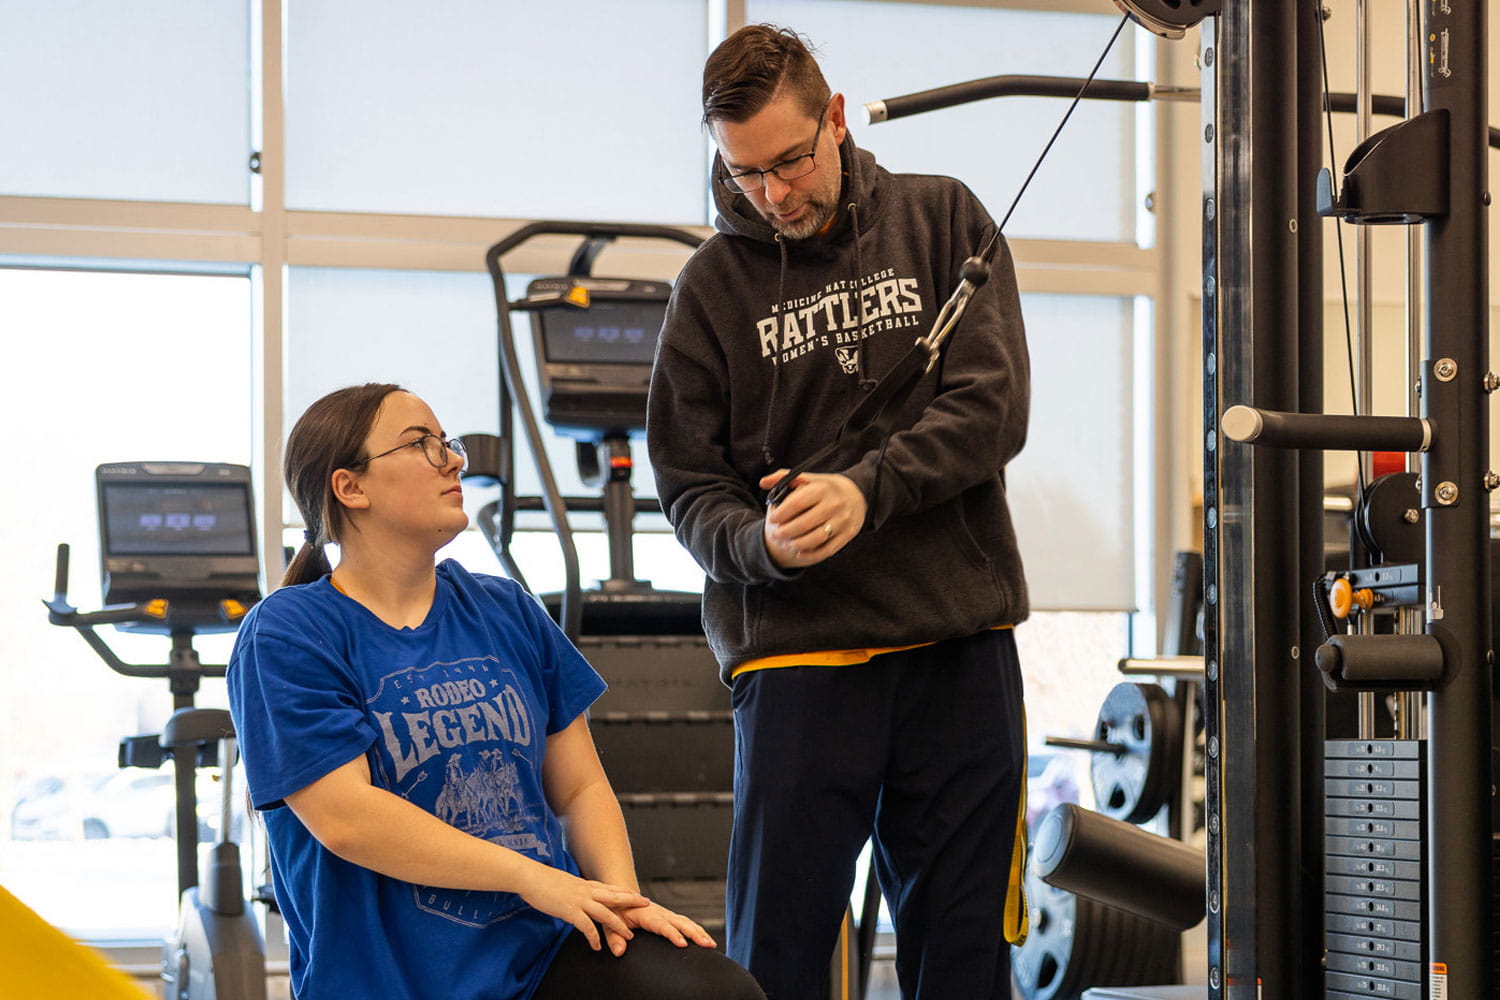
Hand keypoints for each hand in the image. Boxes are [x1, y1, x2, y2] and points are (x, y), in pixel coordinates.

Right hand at [516, 863, 648, 954]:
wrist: (530, 877)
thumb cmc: (543, 881)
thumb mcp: (564, 883)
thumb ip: (573, 890)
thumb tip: (575, 895)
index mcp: (584, 884)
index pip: (609, 888)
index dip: (624, 891)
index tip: (637, 894)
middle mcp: (586, 891)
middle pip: (614, 896)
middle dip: (631, 901)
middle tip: (646, 905)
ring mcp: (579, 900)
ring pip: (606, 913)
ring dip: (618, 925)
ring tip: (629, 936)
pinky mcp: (570, 911)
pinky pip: (587, 927)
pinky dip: (594, 937)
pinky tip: (597, 946)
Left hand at [604, 899, 717, 953]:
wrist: (621, 895)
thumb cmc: (615, 909)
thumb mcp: (610, 922)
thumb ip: (614, 937)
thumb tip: (619, 951)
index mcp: (646, 913)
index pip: (662, 925)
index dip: (673, 934)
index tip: (683, 944)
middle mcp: (659, 912)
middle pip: (680, 923)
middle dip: (695, 934)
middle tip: (707, 945)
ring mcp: (665, 914)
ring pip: (686, 922)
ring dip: (699, 932)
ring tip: (711, 945)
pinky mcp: (668, 918)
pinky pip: (685, 923)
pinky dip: (696, 930)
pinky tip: (704, 939)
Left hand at [759, 470, 866, 568]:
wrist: (857, 494)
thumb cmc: (825, 487)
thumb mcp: (808, 478)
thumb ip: (784, 478)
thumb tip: (763, 483)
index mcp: (822, 488)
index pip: (797, 503)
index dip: (781, 513)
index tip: (772, 519)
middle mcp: (835, 504)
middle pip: (805, 523)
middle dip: (785, 532)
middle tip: (774, 534)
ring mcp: (843, 521)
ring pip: (816, 538)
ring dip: (797, 544)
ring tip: (785, 544)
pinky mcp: (848, 534)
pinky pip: (828, 549)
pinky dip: (812, 554)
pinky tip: (799, 552)